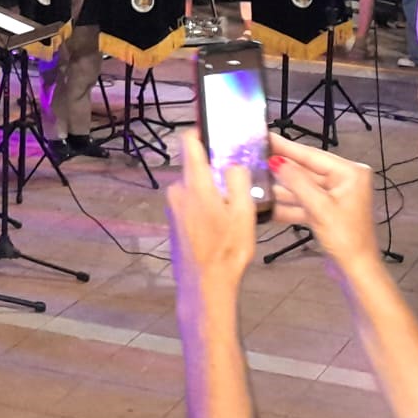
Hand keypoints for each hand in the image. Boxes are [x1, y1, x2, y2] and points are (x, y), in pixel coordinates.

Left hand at [167, 135, 255, 290]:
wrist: (204, 286)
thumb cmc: (227, 248)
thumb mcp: (244, 212)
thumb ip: (238, 179)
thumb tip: (233, 163)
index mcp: (194, 183)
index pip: (189, 141)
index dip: (201, 131)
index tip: (218, 133)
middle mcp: (177, 190)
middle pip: (196, 166)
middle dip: (215, 170)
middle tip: (238, 183)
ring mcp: (173, 206)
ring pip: (195, 186)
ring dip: (211, 190)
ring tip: (233, 209)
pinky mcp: (173, 221)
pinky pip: (190, 202)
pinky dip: (204, 205)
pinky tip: (220, 224)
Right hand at [268, 134, 380, 275]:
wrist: (357, 270)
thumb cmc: (345, 237)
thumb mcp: (319, 208)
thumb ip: (297, 182)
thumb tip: (275, 161)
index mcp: (350, 172)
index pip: (312, 156)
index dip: (287, 147)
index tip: (265, 136)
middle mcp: (344, 179)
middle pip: (306, 170)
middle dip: (281, 168)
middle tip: (255, 155)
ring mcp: (335, 194)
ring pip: (302, 186)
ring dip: (280, 188)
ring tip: (254, 177)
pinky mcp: (327, 209)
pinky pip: (304, 201)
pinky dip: (288, 204)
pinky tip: (266, 202)